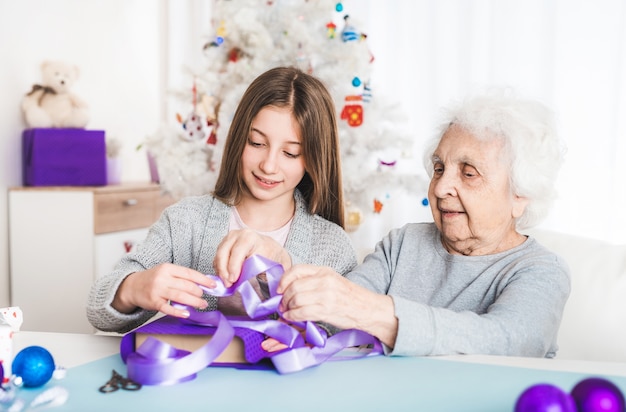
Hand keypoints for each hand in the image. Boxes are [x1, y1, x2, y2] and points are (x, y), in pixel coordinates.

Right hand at [111, 263, 215, 318]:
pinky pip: (168, 308)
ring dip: (194, 302)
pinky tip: (187, 314)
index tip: (213, 285)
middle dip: (199, 292)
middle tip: (205, 297)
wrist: (132, 286)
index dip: (203, 280)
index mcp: (168, 268)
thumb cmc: (153, 279)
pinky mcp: (153, 302)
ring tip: (202, 305)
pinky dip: (178, 311)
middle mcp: (162, 278)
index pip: (189, 273)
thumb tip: (202, 283)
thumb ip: (181, 277)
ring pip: (180, 296)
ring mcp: (157, 290)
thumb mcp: (166, 272)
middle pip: (186, 285)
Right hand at [213, 229, 291, 286]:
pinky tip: (226, 278)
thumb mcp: (278, 263)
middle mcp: (238, 235)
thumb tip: (271, 288)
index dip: (234, 266)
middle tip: (228, 284)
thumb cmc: (273, 255)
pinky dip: (219, 269)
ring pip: (218, 256)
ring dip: (221, 271)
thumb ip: (274, 273)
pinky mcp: (223, 245)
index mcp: (251, 237)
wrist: (269, 246)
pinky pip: (217, 258)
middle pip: (224, 253)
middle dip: (224, 270)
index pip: (238, 251)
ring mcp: (229, 239)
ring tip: (227, 283)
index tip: (234, 279)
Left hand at [277, 265, 398, 347]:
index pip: (297, 270)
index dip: (284, 280)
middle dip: (283, 298)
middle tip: (281, 305)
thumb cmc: (349, 296)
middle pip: (294, 287)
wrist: (367, 308)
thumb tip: (290, 287)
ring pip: (296, 300)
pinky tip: (291, 317)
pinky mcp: (325, 310)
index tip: (279, 289)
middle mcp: (324, 281)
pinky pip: (301, 312)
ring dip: (287, 308)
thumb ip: (313, 280)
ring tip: (286, 312)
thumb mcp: (332, 280)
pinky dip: (292, 316)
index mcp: (324, 271)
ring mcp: (325, 296)